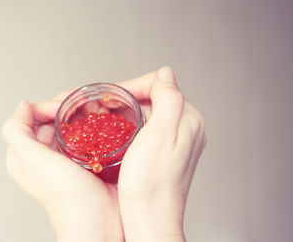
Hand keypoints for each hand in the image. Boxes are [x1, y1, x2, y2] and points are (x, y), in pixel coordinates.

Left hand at [2, 99, 123, 241]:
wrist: (98, 218)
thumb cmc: (65, 195)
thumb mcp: (32, 160)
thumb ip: (16, 130)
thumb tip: (22, 106)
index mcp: (25, 155)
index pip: (32, 117)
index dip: (47, 107)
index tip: (63, 109)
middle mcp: (44, 155)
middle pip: (52, 119)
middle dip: (68, 108)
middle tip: (84, 107)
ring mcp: (66, 157)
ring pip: (70, 125)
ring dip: (83, 115)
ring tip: (96, 112)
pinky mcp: (86, 160)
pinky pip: (87, 135)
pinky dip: (94, 126)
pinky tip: (101, 124)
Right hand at [118, 67, 205, 241]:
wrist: (150, 219)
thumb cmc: (151, 184)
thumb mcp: (159, 135)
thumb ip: (168, 98)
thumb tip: (166, 73)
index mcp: (189, 119)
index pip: (159, 85)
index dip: (131, 86)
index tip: (109, 96)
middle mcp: (188, 128)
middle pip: (155, 98)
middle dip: (127, 97)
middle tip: (103, 106)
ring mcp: (179, 141)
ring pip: (151, 112)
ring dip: (128, 110)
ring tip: (106, 116)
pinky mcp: (169, 154)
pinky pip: (150, 128)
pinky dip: (133, 125)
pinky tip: (119, 132)